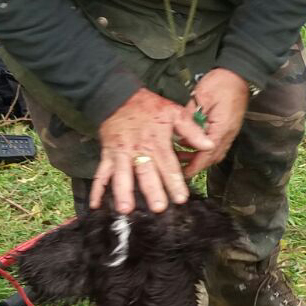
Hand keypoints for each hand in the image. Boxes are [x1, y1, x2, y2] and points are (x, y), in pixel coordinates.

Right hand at [90, 88, 213, 214]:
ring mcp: (120, 153)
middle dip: (151, 190)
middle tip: (157, 208)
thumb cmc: (149, 107)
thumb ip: (191, 130)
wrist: (118, 96)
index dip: (174, 181)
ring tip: (125, 209)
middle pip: (145, 173)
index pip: (167, 164)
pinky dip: (97, 189)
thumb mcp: (174, 112)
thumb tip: (209, 145)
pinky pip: (101, 173)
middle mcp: (138, 149)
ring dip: (122, 192)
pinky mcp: (107, 155)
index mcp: (156, 141)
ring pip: (121, 175)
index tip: (181, 198)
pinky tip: (95, 205)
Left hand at [180, 69, 249, 178]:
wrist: (238, 73)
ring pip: (216, 152)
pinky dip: (205, 148)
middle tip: (179, 168)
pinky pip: (218, 143)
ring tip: (183, 156)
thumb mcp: (200, 96)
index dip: (195, 165)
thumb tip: (178, 129)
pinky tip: (192, 143)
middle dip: (197, 165)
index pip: (207, 153)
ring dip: (201, 157)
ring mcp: (231, 131)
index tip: (183, 173)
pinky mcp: (229, 126)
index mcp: (221, 128)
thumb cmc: (221, 82)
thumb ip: (189, 115)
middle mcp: (228, 133)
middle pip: (213, 157)